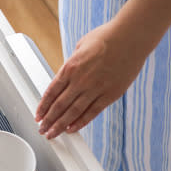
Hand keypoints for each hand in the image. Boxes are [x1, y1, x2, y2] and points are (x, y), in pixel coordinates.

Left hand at [35, 21, 149, 138]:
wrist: (131, 36)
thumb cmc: (106, 37)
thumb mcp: (80, 46)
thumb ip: (72, 63)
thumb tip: (65, 75)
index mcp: (70, 67)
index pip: (51, 92)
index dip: (43, 106)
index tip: (38, 115)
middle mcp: (80, 80)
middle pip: (59, 106)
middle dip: (48, 120)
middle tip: (42, 130)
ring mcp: (96, 88)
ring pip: (73, 112)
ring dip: (60, 125)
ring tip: (52, 134)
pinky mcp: (111, 94)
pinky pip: (93, 112)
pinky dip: (81, 122)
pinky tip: (72, 129)